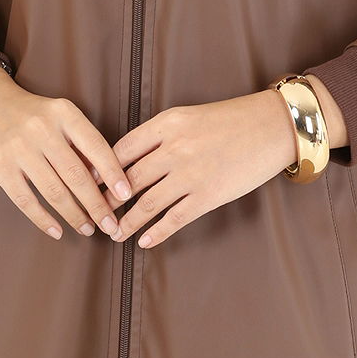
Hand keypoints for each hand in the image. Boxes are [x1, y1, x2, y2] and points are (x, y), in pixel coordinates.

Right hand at [0, 63, 131, 242]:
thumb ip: (77, 141)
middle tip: (111, 225)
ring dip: (74, 215)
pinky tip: (57, 231)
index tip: (126, 195)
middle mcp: (43, 129)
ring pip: (54, 191)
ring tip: (88, 229)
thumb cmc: (29, 111)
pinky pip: (26, 200)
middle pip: (77, 175)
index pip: (96, 146)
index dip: (113, 173)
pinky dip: (43, 219)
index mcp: (64, 113)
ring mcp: (19, 149)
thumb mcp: (57, 113)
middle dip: (97, 205)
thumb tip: (102, 179)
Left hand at [96, 89, 306, 251]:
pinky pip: (174, 219)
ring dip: (127, 221)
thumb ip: (160, 134)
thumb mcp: (188, 116)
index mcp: (166, 123)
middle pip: (128, 179)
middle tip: (94, 213)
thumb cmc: (229, 119)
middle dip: (107, 200)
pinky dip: (156, 233)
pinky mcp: (208, 196)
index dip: (101, 169)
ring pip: (146, 203)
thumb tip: (129, 159)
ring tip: (114, 233)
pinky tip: (145, 241)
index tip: (87, 183)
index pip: (121, 149)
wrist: (269, 126)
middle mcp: (174, 148)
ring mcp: (190, 174)